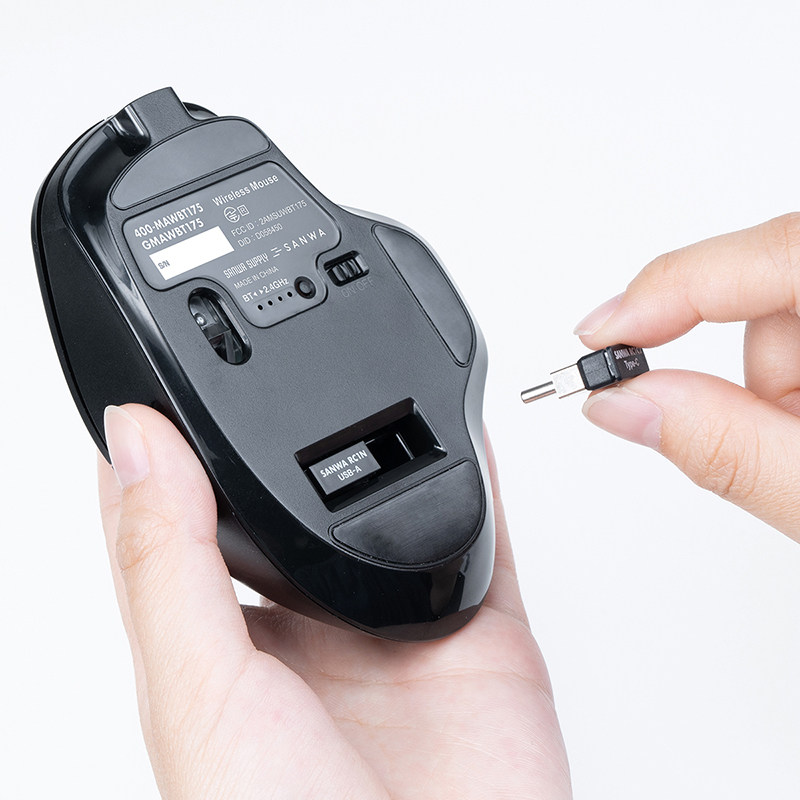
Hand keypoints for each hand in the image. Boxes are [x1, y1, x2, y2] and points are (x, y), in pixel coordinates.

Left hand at [99, 404, 571, 798]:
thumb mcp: (197, 693)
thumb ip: (167, 563)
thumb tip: (132, 443)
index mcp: (228, 643)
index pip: (187, 523)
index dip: (172, 453)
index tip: (162, 387)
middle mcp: (312, 627)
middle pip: (293, 504)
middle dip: (283, 440)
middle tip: (267, 364)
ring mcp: (395, 622)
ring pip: (387, 505)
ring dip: (380, 447)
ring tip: (361, 377)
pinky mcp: (475, 625)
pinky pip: (481, 530)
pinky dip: (478, 475)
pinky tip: (466, 426)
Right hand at [576, 213, 799, 541]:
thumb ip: (725, 449)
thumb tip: (620, 404)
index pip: (769, 252)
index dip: (666, 288)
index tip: (598, 335)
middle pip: (765, 285)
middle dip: (740, 368)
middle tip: (760, 440)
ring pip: (778, 311)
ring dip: (769, 383)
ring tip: (798, 447)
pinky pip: (792, 326)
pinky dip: (787, 379)